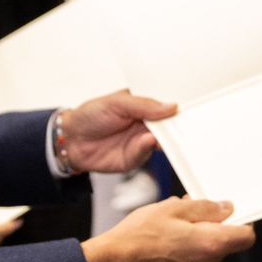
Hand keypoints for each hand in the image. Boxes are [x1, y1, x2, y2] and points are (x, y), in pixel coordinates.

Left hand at [59, 91, 176, 172]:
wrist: (71, 140)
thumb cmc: (91, 115)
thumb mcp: (117, 103)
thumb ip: (144, 105)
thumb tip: (172, 107)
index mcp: (144, 107)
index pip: (167, 108)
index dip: (178, 109)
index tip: (191, 108)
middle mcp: (146, 125)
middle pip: (169, 127)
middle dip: (178, 126)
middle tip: (187, 123)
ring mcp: (141, 142)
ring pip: (162, 142)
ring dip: (166, 139)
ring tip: (168, 131)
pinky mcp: (135, 158)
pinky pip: (146, 154)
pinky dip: (149, 148)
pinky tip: (149, 141)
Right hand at [83, 197, 254, 261]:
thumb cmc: (140, 234)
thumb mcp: (174, 208)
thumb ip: (206, 208)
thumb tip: (226, 209)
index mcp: (211, 245)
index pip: (246, 236)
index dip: (243, 221)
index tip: (231, 211)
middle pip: (225, 242)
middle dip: (213, 224)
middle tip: (190, 209)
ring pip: (208, 251)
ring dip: (198, 236)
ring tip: (172, 223)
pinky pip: (194, 261)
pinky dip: (187, 249)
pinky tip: (166, 240)